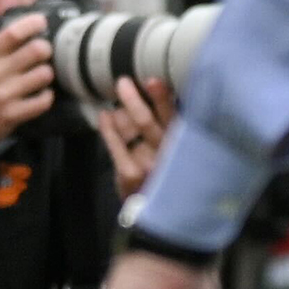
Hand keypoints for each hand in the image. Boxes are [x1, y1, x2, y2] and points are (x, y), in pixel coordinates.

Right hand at [0, 11, 54, 152]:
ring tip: (40, 76)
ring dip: (46, 73)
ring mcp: (4, 95)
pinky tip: (39, 95)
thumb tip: (8, 30)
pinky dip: (46, 97)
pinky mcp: (12, 116)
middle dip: (45, 49)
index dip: (32, 24)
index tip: (40, 22)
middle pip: (36, 50)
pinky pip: (43, 101)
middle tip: (43, 53)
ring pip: (44, 74)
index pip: (13, 33)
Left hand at [96, 73, 172, 192]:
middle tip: (122, 82)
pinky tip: (104, 115)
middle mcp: (167, 154)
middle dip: (133, 99)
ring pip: (130, 130)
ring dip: (120, 113)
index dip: (162, 98)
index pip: (173, 116)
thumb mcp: (182, 146)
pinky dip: (107, 128)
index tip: (152, 81)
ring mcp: (147, 164)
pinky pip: (115, 145)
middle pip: (147, 121)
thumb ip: (173, 122)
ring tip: (117, 106)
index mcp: (183, 142)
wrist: (161, 207)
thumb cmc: (171, 168)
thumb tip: (158, 88)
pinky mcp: (130, 174)